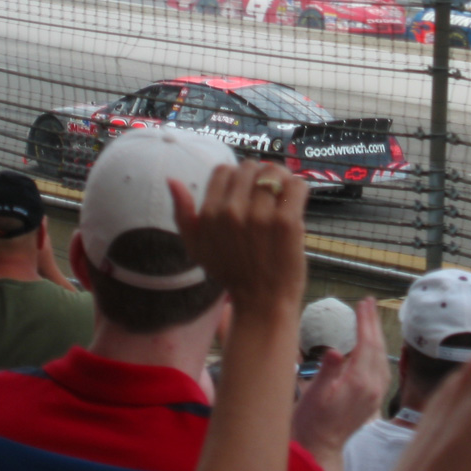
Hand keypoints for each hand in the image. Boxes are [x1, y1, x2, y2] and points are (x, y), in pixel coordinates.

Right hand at [171, 160, 306, 313]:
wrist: (262, 303)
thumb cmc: (230, 273)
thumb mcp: (196, 246)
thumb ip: (183, 213)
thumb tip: (172, 180)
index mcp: (210, 214)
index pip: (224, 170)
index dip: (236, 177)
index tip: (246, 192)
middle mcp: (232, 212)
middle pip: (250, 167)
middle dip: (260, 177)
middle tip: (267, 194)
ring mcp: (260, 216)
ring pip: (274, 171)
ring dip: (281, 180)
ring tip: (282, 196)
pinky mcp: (286, 222)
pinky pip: (295, 185)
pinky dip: (298, 189)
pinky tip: (295, 202)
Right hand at [292, 298, 390, 470]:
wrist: (320, 446)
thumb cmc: (313, 420)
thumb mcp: (315, 394)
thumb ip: (327, 371)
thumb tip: (335, 351)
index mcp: (359, 383)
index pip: (366, 344)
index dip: (365, 321)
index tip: (362, 303)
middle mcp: (373, 387)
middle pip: (378, 347)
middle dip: (373, 323)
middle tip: (368, 302)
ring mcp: (376, 394)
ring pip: (382, 356)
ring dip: (377, 335)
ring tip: (370, 317)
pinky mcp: (374, 399)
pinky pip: (381, 367)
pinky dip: (377, 350)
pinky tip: (372, 345)